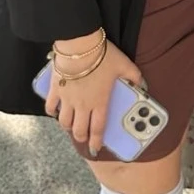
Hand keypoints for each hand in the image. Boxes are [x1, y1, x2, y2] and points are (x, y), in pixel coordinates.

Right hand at [44, 35, 142, 155]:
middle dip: (82, 137)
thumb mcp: (124, 64)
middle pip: (79, 130)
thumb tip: (142, 85)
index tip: (95, 148)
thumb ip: (134, 76)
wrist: (79, 45)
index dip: (97, 141)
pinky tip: (55, 112)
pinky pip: (50, 107)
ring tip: (71, 126)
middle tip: (83, 138)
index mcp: (99, 102)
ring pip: (64, 122)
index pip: (98, 128)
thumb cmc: (103, 56)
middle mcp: (82, 105)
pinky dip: (52, 112)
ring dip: (68, 127)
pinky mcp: (55, 90)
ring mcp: (67, 99)